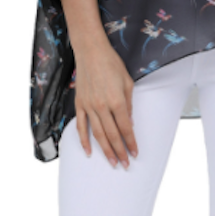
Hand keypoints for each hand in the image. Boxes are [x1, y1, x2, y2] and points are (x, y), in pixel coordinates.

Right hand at [73, 43, 138, 168]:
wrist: (91, 51)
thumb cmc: (112, 64)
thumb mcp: (128, 82)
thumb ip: (129, 104)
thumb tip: (129, 123)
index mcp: (117, 101)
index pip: (126, 128)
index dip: (131, 142)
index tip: (135, 153)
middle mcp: (102, 106)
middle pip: (112, 135)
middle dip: (120, 152)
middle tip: (125, 164)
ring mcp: (89, 106)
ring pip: (98, 134)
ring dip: (105, 150)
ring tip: (112, 162)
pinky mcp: (79, 105)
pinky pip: (81, 126)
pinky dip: (84, 140)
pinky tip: (89, 151)